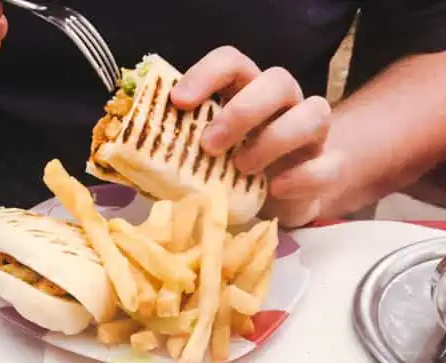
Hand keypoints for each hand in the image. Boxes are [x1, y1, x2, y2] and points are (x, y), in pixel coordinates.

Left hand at [171, 47, 342, 225]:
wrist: (282, 201)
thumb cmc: (237, 174)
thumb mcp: (206, 161)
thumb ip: (180, 152)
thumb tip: (133, 164)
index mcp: (248, 93)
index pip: (233, 62)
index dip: (207, 74)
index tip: (179, 101)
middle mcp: (283, 104)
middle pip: (277, 80)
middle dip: (241, 111)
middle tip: (210, 145)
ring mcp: (310, 134)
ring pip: (313, 113)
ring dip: (274, 140)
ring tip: (242, 169)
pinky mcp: (327, 166)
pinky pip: (328, 164)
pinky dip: (302, 176)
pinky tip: (275, 188)